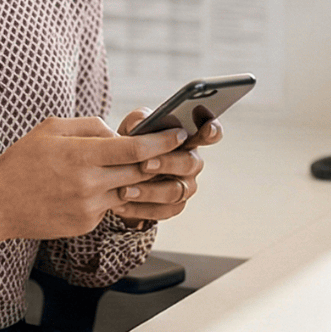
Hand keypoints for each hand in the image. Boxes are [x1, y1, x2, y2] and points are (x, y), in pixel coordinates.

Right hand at [0, 117, 185, 254]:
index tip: (178, 135)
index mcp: (81, 155)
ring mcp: (89, 208)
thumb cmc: (22, 161)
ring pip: (130, 191)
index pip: (135, 149)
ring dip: (139, 179)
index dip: (162, 142)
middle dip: (161, 161)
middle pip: (141, 171)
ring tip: (140, 166)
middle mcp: (89, 184)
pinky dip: (112, 194)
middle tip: (175, 151)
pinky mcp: (86, 224)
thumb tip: (118, 132)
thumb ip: (90, 126)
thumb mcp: (51, 129)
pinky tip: (100, 186)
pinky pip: (111, 206)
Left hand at [109, 108, 223, 224]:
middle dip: (166, 163)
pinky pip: (162, 211)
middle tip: (144, 164)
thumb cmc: (132, 142)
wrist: (118, 173)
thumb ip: (139, 120)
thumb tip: (141, 123)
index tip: (208, 129)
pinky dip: (140, 209)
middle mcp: (192, 163)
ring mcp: (185, 186)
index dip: (212, 131)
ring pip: (174, 191)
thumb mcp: (133, 126)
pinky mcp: (173, 207)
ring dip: (149, 191)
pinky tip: (121, 205)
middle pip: (189, 163)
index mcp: (188, 139)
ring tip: (125, 190)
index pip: (209, 134)